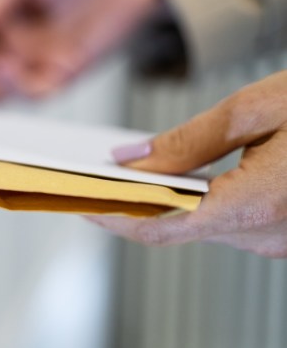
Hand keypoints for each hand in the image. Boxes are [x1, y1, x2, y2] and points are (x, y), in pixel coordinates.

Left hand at [88, 71, 286, 257]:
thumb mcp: (255, 109)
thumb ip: (188, 140)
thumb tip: (133, 160)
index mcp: (257, 205)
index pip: (162, 227)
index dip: (114, 216)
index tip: (81, 201)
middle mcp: (269, 234)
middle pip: (181, 226)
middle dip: (138, 201)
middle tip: (96, 177)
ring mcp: (282, 239)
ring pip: (207, 225)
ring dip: (172, 201)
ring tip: (131, 173)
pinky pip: (234, 222)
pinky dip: (206, 202)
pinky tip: (185, 177)